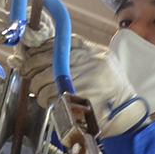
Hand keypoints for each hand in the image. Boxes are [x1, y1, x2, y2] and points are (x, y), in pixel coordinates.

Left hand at [15, 35, 147, 135]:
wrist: (126, 110)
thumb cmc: (112, 88)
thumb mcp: (100, 61)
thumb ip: (76, 54)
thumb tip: (42, 52)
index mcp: (89, 50)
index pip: (54, 42)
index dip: (36, 51)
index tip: (28, 57)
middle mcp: (84, 60)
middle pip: (43, 60)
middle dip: (31, 69)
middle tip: (29, 76)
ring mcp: (79, 78)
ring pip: (42, 79)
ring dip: (38, 88)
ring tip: (43, 93)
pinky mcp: (74, 96)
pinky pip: (48, 96)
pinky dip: (45, 101)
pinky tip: (51, 103)